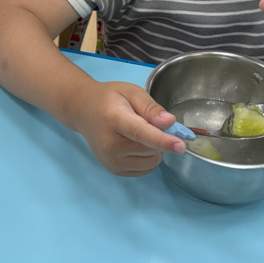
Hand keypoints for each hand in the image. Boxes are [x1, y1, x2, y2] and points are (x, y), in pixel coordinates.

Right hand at [69, 80, 185, 176]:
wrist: (83, 111)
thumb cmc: (109, 98)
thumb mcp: (131, 92)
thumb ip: (150, 107)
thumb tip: (169, 123)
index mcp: (115, 120)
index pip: (142, 133)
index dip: (163, 140)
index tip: (181, 146)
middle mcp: (111, 144)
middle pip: (150, 148)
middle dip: (159, 137)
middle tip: (148, 122)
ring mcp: (111, 161)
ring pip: (150, 162)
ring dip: (154, 149)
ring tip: (139, 133)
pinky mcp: (114, 170)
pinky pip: (145, 170)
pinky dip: (148, 158)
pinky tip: (136, 144)